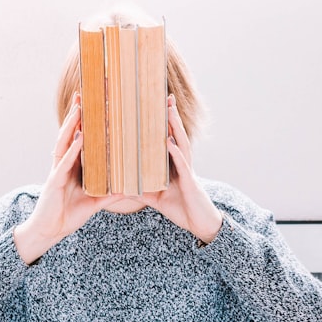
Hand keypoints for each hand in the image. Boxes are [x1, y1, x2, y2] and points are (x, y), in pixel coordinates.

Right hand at [13, 93, 123, 263]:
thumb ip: (109, 195)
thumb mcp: (94, 203)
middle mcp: (63, 165)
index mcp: (72, 168)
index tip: (92, 106)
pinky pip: (65, 162)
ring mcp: (57, 172)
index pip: (79, 140)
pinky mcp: (54, 182)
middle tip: (82, 95)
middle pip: (69, 135)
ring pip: (64, 143)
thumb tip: (128, 189)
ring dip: (71, 124)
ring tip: (79, 108)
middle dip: (75, 115)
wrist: (49, 231)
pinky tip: (80, 137)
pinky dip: (73, 149)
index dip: (84, 123)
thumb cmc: (68, 216)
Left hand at [140, 94, 222, 244]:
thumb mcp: (156, 198)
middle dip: (172, 116)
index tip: (155, 106)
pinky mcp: (190, 183)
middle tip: (166, 97)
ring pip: (181, 144)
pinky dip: (175, 153)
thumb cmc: (182, 209)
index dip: (163, 123)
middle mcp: (183, 164)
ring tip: (168, 111)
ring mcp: (188, 171)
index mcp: (174, 165)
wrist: (200, 224)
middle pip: (176, 135)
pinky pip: (182, 164)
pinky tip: (169, 142)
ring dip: (175, 127)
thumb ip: (140, 190)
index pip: (168, 139)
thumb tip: (120, 186)